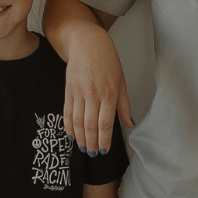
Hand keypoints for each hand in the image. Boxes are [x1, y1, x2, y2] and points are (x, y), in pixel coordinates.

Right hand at [64, 25, 133, 155]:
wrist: (87, 43)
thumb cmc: (107, 60)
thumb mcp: (121, 81)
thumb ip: (124, 105)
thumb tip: (130, 123)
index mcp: (109, 93)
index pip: (105, 123)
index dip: (104, 140)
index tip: (104, 150)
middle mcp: (93, 94)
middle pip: (91, 125)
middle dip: (92, 143)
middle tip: (93, 154)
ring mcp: (79, 92)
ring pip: (78, 121)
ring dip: (80, 138)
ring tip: (83, 148)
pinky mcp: (69, 90)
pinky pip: (67, 112)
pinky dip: (69, 126)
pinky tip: (71, 135)